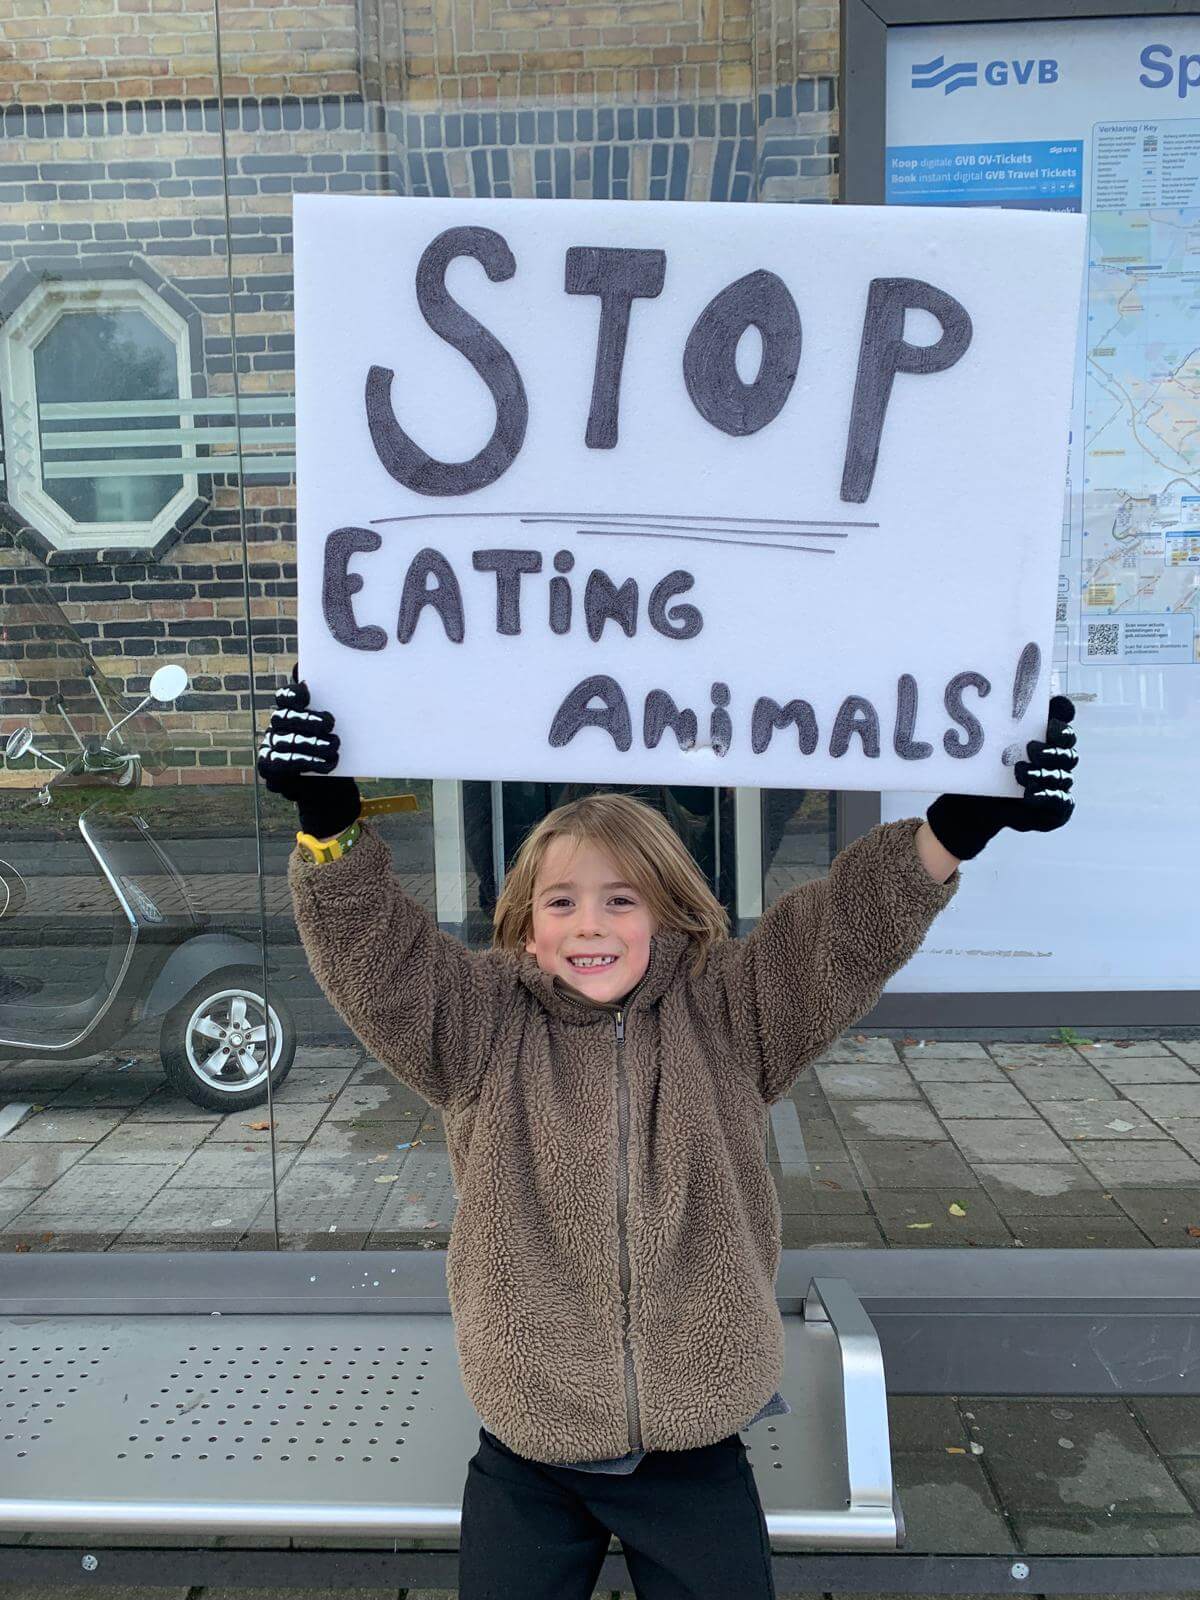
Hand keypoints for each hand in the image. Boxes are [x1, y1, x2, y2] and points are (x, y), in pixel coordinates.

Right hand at [257, 671, 360, 839]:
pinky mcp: (268, 768)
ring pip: (287, 742)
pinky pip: (282, 764)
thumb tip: (308, 670)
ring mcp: (270, 747)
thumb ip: (328, 699)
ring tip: (334, 747)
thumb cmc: (332, 750)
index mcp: (289, 711)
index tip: (308, 695)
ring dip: (312, 744)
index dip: (293, 694)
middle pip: (283, 717)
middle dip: (308, 719)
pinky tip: (326, 765)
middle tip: (331, 724)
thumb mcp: (340, 727)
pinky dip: (307, 763)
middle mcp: (276, 727)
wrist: (330, 788)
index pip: (284, 697)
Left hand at [926, 695, 1076, 861]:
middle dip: (1051, 749)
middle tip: (1030, 748)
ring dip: (1043, 773)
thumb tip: (990, 686)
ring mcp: (1059, 784)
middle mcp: (1058, 759)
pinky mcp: (1056, 809)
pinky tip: (1030, 794)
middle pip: (1067, 750)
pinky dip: (1046, 797)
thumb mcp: (986, 743)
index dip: (1062, 721)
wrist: (974, 803)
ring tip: (1021, 771)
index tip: (1050, 722)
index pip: (1064, 723)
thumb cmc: (985, 767)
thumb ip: (996, 720)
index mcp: (1047, 738)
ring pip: (1062, 776)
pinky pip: (1060, 802)